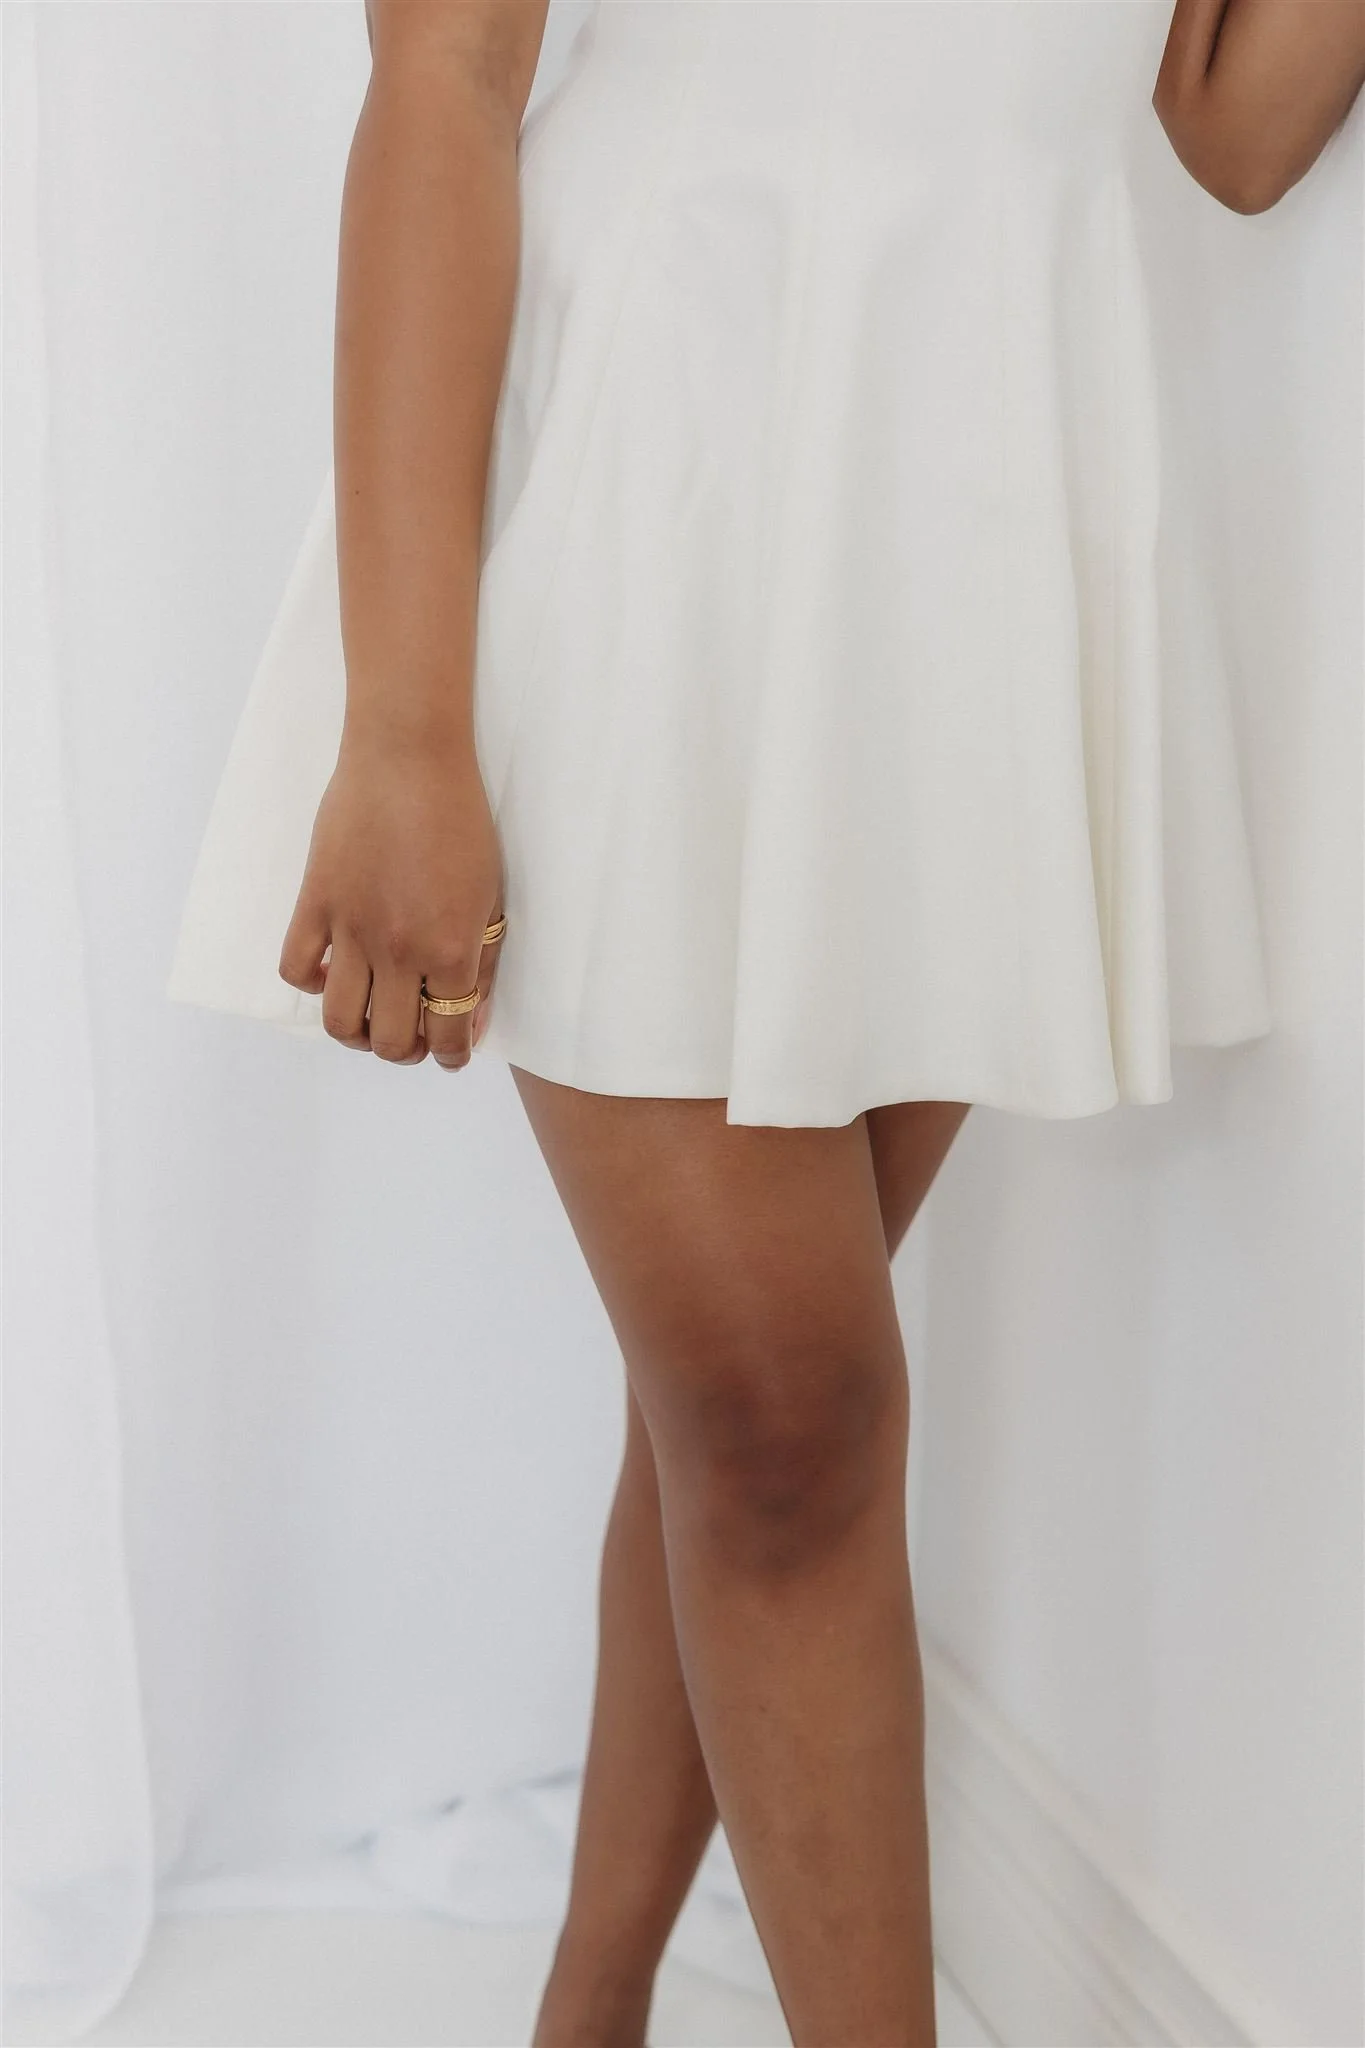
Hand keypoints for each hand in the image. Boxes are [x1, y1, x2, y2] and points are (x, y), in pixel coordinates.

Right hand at [278, 733, 504, 1070]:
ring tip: (371, 1015)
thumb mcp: (491, 895)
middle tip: (413, 1035)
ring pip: (340, 1021)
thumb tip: (472, 1020)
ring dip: (357, 1033)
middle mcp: (399, 951)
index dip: (452, 1056)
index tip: (451, 1053)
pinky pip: (295, 968)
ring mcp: (351, 930)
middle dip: (406, 1052)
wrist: (408, 758)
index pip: (447, 1036)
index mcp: (451, 951)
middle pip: (391, 1042)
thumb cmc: (461, 820)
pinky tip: (332, 970)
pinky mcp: (315, 903)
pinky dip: (311, 983)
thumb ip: (483, 963)